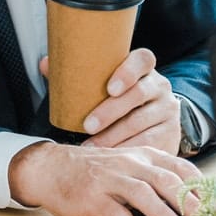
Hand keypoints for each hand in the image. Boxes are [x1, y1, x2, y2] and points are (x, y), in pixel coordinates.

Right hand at [7, 141, 201, 215]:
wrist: (50, 168)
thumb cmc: (94, 171)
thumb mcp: (126, 164)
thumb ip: (153, 177)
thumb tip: (191, 203)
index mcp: (140, 155)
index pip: (178, 167)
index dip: (200, 186)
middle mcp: (127, 164)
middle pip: (164, 179)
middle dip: (188, 201)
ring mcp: (108, 180)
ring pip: (142, 194)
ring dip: (165, 215)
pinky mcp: (92, 198)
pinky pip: (118, 215)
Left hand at [40, 49, 181, 151]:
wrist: (152, 117)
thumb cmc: (117, 95)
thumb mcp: (102, 81)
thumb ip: (77, 72)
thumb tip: (45, 63)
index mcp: (143, 67)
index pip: (142, 60)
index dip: (127, 72)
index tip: (109, 88)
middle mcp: (160, 85)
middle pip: (138, 94)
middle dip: (110, 112)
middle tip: (87, 126)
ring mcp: (168, 109)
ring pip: (142, 122)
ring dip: (114, 136)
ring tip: (91, 145)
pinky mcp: (171, 133)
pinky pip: (150, 143)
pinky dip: (128, 150)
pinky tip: (112, 156)